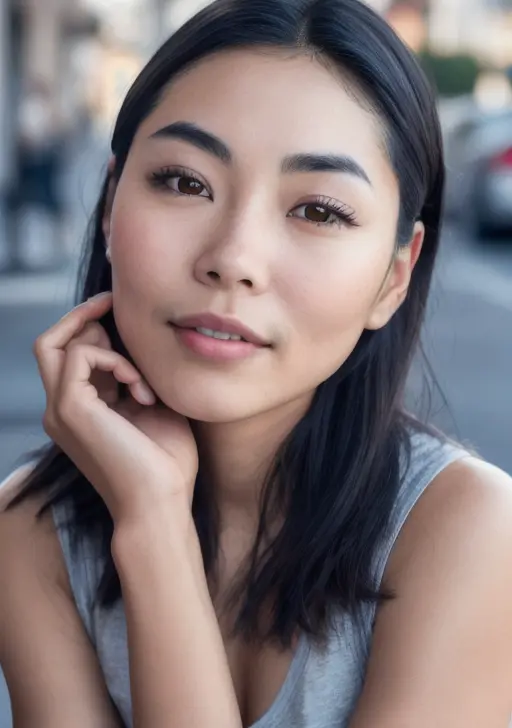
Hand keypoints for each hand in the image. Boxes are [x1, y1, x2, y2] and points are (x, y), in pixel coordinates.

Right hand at [33, 292, 198, 523]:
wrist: (161, 504)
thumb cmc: (166, 463)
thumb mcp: (152, 407)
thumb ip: (136, 376)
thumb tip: (139, 342)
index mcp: (80, 411)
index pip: (69, 356)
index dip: (90, 328)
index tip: (120, 312)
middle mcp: (61, 409)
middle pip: (49, 344)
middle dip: (81, 316)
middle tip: (113, 304)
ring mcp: (60, 410)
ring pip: (53, 344)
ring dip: (107, 346)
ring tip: (142, 381)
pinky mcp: (69, 408)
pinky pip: (82, 355)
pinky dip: (116, 361)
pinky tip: (141, 390)